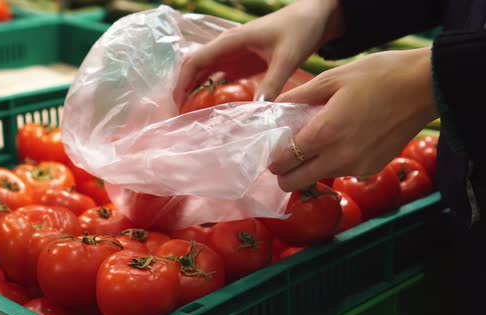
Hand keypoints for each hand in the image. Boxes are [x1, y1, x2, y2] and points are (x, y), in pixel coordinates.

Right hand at [174, 0, 343, 104]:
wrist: (315, 18)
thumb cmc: (300, 30)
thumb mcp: (287, 58)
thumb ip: (272, 84)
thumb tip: (257, 112)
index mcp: (231, 40)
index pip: (196, 60)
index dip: (182, 82)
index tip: (176, 105)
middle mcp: (227, 47)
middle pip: (194, 68)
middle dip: (183, 90)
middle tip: (178, 118)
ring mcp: (232, 55)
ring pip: (204, 74)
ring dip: (194, 93)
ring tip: (189, 118)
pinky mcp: (241, 63)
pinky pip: (218, 78)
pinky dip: (210, 92)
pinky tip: (210, 110)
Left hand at [269, 48, 438, 191]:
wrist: (426, 85)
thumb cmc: (378, 75)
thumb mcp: (331, 78)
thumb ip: (298, 97)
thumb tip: (274, 108)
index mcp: (325, 133)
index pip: (283, 161)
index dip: (272, 157)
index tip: (271, 148)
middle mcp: (339, 157)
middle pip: (294, 182)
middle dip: (284, 171)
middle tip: (286, 152)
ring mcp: (357, 167)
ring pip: (317, 178)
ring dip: (308, 166)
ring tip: (316, 140)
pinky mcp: (372, 169)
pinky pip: (340, 172)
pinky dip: (332, 162)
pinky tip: (340, 139)